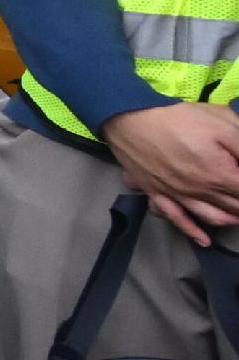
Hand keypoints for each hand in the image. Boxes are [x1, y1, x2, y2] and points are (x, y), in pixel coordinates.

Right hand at [104, 101, 238, 238]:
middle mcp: (201, 190)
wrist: (130, 118)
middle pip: (235, 207)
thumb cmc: (178, 118)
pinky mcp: (159, 194)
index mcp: (220, 173)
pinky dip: (193, 232)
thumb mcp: (222, 123)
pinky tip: (205, 241)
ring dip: (232, 219)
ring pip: (213, 217)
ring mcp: (179, 195)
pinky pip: (178, 219)